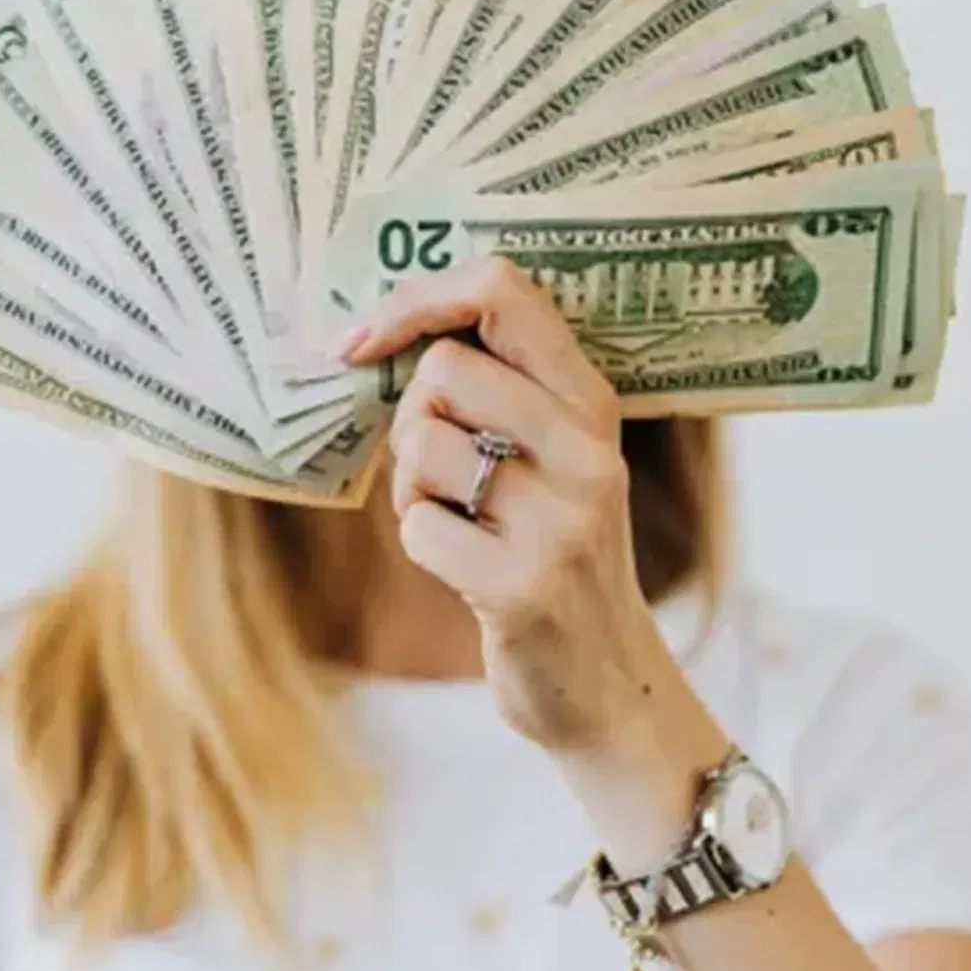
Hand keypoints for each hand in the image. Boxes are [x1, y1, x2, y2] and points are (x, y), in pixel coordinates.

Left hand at [338, 257, 665, 753]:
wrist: (604, 680)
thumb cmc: (551, 552)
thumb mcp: (555, 457)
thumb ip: (500, 390)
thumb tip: (378, 330)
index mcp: (592, 402)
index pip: (503, 290)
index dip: (416, 298)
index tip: (366, 339)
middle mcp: (587, 450)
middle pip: (442, 369)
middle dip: (412, 420)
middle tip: (443, 475)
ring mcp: (561, 519)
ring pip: (422, 445)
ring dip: (412, 489)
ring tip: (458, 522)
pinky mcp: (523, 586)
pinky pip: (417, 528)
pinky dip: (420, 544)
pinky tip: (464, 569)